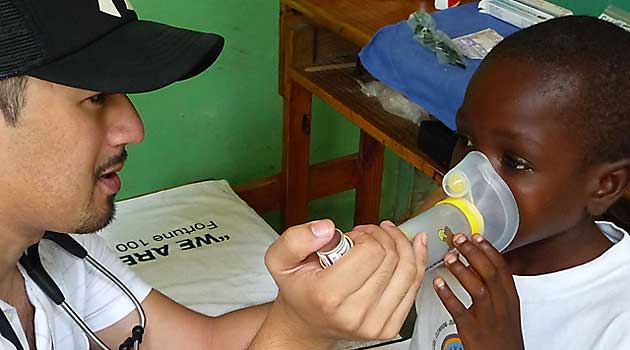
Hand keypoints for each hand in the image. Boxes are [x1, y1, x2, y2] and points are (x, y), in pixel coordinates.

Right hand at [250, 220, 427, 348]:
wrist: (305, 324)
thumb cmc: (298, 289)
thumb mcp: (280, 259)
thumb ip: (296, 238)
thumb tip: (327, 229)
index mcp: (328, 295)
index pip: (371, 252)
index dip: (365, 235)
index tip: (353, 237)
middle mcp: (353, 314)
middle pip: (391, 259)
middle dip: (382, 237)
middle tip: (367, 236)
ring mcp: (374, 324)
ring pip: (408, 271)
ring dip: (400, 245)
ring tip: (385, 238)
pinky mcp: (389, 328)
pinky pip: (414, 286)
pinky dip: (416, 261)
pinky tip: (413, 245)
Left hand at [433, 233, 523, 349]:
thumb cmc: (502, 334)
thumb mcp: (506, 308)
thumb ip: (494, 287)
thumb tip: (477, 264)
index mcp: (510, 298)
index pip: (502, 267)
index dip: (488, 249)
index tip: (476, 235)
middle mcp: (502, 305)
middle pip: (489, 272)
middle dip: (473, 252)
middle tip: (457, 239)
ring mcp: (487, 318)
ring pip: (477, 288)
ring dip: (461, 270)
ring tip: (448, 257)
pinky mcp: (472, 331)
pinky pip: (459, 310)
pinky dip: (447, 295)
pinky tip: (437, 283)